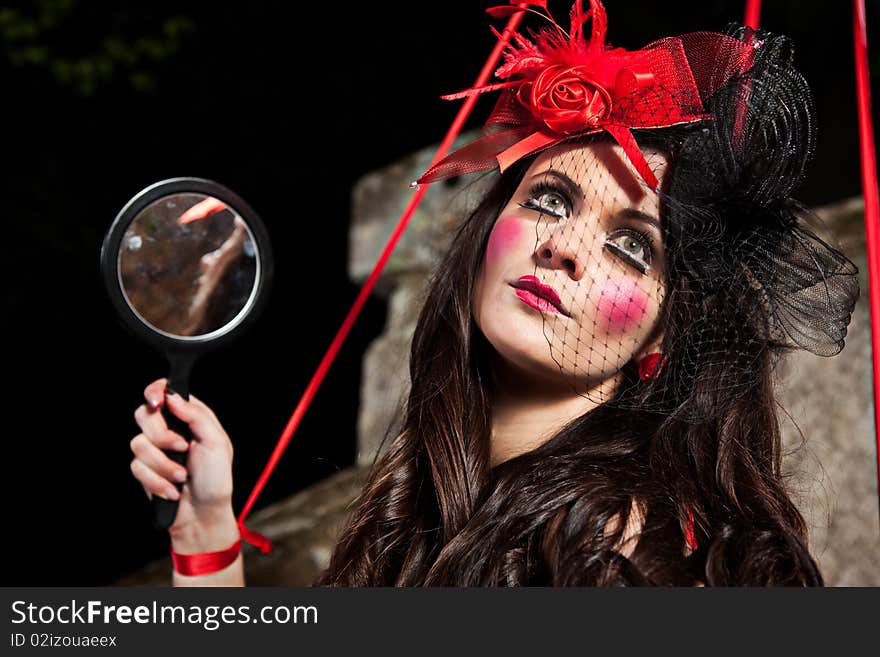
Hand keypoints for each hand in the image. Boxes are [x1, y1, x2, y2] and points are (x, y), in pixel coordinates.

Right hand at [130, 378, 237, 550]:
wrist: (204, 514)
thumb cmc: (216, 479)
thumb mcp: (216, 442)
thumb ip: (196, 416)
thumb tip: (173, 397)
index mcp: (189, 418)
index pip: (165, 392)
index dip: (155, 392)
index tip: (156, 402)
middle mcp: (169, 430)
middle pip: (144, 415)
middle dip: (162, 435)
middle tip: (181, 447)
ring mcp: (154, 450)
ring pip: (138, 444)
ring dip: (163, 465)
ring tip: (182, 477)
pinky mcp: (144, 470)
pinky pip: (137, 468)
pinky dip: (157, 481)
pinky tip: (172, 490)